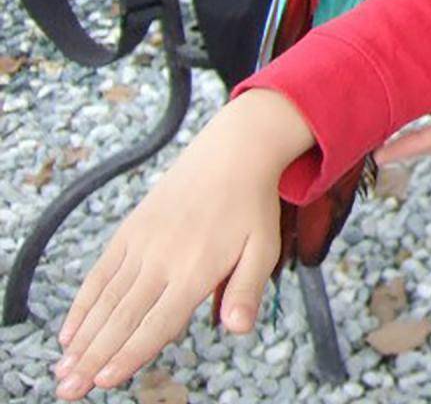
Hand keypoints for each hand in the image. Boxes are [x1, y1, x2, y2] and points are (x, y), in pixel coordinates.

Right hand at [53, 91, 313, 399]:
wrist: (232, 153)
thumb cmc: (251, 206)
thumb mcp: (264, 248)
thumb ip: (247, 291)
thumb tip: (237, 330)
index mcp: (196, 269)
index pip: (157, 322)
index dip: (130, 353)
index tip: (105, 381)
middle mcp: (162, 259)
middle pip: (122, 318)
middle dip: (94, 358)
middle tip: (69, 390)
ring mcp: (141, 244)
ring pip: (105, 300)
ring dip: (82, 339)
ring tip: (63, 371)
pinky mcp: (129, 231)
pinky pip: (99, 274)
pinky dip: (82, 305)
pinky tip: (69, 333)